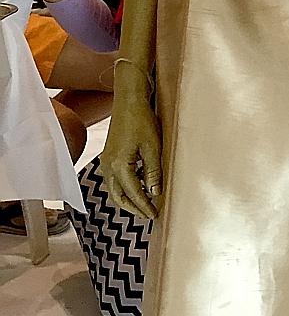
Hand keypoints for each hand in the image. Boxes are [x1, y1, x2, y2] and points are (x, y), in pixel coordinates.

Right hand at [101, 82, 162, 220]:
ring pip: (115, 189)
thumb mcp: (153, 147)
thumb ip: (153, 172)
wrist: (129, 101)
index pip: (133, 194)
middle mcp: (108, 166)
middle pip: (118, 197)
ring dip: (128, 199)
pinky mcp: (109, 156)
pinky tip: (140, 185)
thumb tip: (154, 193)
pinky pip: (114, 179)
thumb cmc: (142, 120)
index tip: (155, 215)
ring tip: (145, 204)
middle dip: (133, 208)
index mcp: (118, 165)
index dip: (144, 206)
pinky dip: (126, 187)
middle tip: (149, 214)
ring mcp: (106, 161)